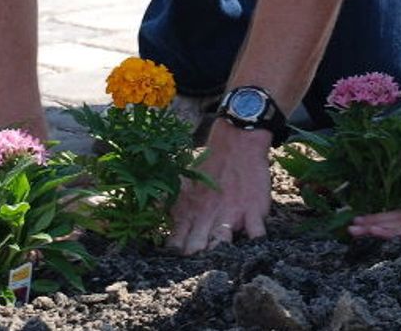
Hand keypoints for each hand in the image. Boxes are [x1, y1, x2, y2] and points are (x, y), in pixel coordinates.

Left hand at [168, 123, 272, 253]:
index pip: (176, 240)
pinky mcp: (254, 210)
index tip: (172, 256)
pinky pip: (257, 233)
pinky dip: (256, 243)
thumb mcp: (181, 179)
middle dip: (192, 255)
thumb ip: (164, 198)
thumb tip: (143, 209)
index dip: (173, 251)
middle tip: (191, 258)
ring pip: (222, 241)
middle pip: (197, 246)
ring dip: (217, 250)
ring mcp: (232, 214)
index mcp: (189, 212)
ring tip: (215, 255)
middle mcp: (208, 216)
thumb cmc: (207, 164)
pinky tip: (254, 248)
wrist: (237, 142)